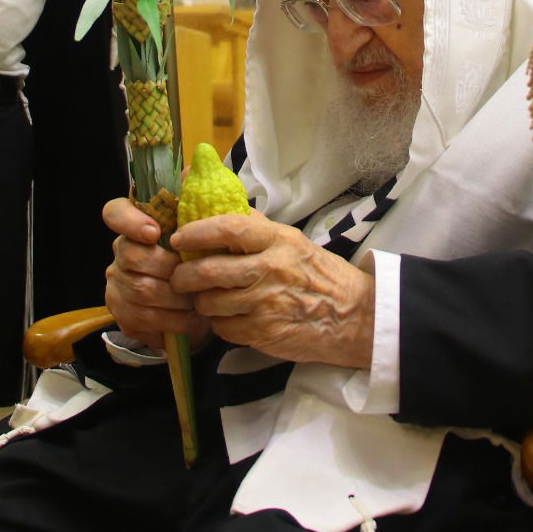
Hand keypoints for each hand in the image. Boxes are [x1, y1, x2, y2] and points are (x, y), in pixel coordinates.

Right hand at [102, 197, 210, 349]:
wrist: (205, 305)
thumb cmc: (202, 260)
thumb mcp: (205, 228)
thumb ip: (197, 197)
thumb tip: (198, 163)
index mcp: (137, 226)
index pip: (114, 211)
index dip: (129, 221)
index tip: (154, 232)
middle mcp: (121, 252)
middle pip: (129, 255)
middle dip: (166, 268)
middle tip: (192, 276)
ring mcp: (118, 285)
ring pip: (140, 290)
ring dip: (175, 297)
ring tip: (198, 300)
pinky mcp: (124, 315)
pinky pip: (143, 318)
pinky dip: (173, 320)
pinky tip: (190, 319)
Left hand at [170, 211, 375, 368]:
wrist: (353, 316)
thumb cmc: (318, 274)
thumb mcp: (291, 241)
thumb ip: (254, 224)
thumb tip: (213, 198)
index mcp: (277, 240)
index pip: (228, 228)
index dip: (196, 232)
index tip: (178, 238)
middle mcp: (271, 270)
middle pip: (209, 270)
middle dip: (183, 276)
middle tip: (179, 276)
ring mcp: (266, 304)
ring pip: (210, 303)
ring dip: (199, 302)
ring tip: (203, 298)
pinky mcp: (264, 333)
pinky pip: (223, 328)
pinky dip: (217, 323)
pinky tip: (226, 316)